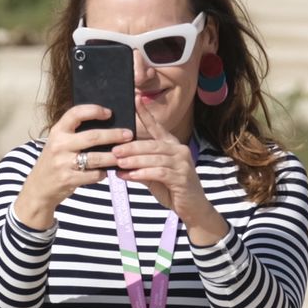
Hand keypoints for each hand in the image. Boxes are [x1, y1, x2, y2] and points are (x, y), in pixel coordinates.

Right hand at [11, 105, 133, 229]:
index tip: (109, 113)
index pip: (76, 113)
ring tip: (124, 155)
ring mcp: (63, 163)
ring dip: (113, 157)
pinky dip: (103, 173)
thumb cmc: (54, 162)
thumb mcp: (58, 143)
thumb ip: (75, 134)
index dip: (94, 110)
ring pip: (96, 158)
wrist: (38, 188)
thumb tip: (106, 125)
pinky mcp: (69, 179)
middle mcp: (59, 145)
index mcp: (57, 131)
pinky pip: (94, 175)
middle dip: (114, 135)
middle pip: (93, 136)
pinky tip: (105, 172)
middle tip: (129, 135)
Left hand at [114, 108, 228, 244]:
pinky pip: (159, 172)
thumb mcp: (153, 175)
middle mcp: (179, 150)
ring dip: (134, 160)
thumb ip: (139, 166)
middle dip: (131, 146)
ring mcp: (182, 164)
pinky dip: (142, 173)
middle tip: (114, 149)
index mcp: (172, 145)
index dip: (146, 113)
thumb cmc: (172, 189)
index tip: (135, 99)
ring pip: (154, 158)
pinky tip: (129, 176)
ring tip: (118, 162)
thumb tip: (118, 161)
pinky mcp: (182, 178)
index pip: (157, 127)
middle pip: (152, 144)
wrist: (193, 208)